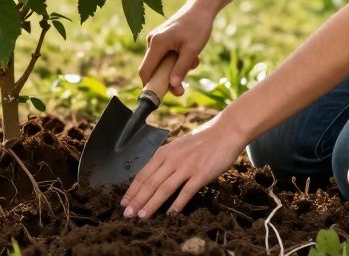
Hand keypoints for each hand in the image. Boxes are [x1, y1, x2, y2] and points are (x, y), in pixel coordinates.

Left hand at [120, 114, 244, 217]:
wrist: (224, 133)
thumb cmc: (200, 141)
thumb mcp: (177, 147)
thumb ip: (165, 160)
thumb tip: (151, 178)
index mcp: (164, 153)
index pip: (143, 174)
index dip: (132, 190)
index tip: (124, 203)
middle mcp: (172, 159)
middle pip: (150, 183)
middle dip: (137, 200)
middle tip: (128, 214)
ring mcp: (186, 167)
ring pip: (164, 188)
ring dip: (152, 204)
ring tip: (143, 216)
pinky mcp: (201, 174)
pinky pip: (186, 191)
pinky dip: (177, 204)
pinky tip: (170, 214)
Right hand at [139, 3, 213, 95]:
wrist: (201, 7)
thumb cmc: (198, 26)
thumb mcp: (192, 50)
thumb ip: (181, 69)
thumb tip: (174, 87)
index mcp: (157, 43)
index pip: (146, 71)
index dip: (150, 86)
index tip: (160, 98)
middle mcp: (152, 41)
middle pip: (153, 69)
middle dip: (168, 79)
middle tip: (183, 88)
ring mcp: (156, 40)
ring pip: (161, 64)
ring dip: (175, 68)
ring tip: (193, 61)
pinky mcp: (161, 39)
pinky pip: (165, 56)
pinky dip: (177, 60)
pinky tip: (191, 54)